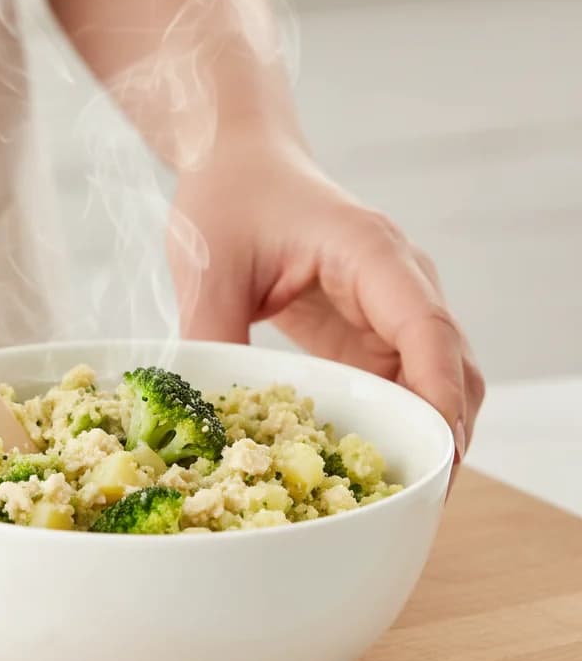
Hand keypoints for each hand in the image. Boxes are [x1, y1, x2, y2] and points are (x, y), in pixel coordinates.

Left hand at [169, 135, 484, 465]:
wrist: (235, 159)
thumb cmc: (229, 195)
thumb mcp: (210, 266)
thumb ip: (213, 337)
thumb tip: (209, 418)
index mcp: (371, 254)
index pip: (428, 331)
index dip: (438, 398)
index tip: (438, 456)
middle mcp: (397, 280)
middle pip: (451, 365)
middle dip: (445, 432)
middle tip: (419, 501)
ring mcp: (387, 305)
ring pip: (433, 379)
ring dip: (423, 432)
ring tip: (397, 494)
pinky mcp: (365, 325)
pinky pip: (396, 379)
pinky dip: (392, 419)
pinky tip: (364, 458)